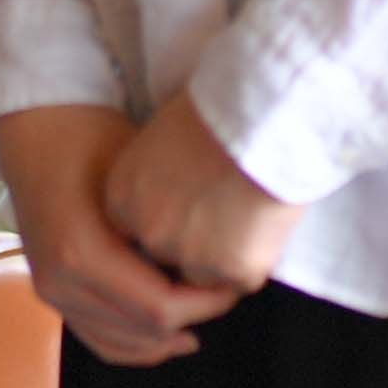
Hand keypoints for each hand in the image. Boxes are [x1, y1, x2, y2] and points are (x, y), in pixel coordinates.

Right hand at [0, 105, 239, 368]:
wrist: (36, 129)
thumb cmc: (90, 138)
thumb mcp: (137, 175)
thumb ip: (169, 227)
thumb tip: (218, 263)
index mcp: (81, 254)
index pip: (158, 308)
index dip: (205, 305)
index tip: (234, 284)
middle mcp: (61, 283)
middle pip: (143, 331)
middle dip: (192, 318)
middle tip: (225, 293)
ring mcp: (51, 292)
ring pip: (121, 345)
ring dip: (165, 338)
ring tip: (202, 314)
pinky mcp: (50, 293)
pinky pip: (98, 339)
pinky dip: (135, 345)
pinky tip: (168, 337)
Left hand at [101, 91, 303, 303]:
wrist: (261, 115)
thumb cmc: (216, 110)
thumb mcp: (161, 136)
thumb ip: (152, 176)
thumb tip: (168, 191)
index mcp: (121, 197)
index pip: (135, 233)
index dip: (166, 224)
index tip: (190, 211)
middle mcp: (148, 232)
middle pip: (167, 258)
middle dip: (192, 247)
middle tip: (224, 215)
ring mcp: (188, 256)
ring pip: (204, 275)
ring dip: (223, 257)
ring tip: (248, 214)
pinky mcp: (232, 270)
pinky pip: (243, 277)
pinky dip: (256, 257)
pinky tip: (266, 220)